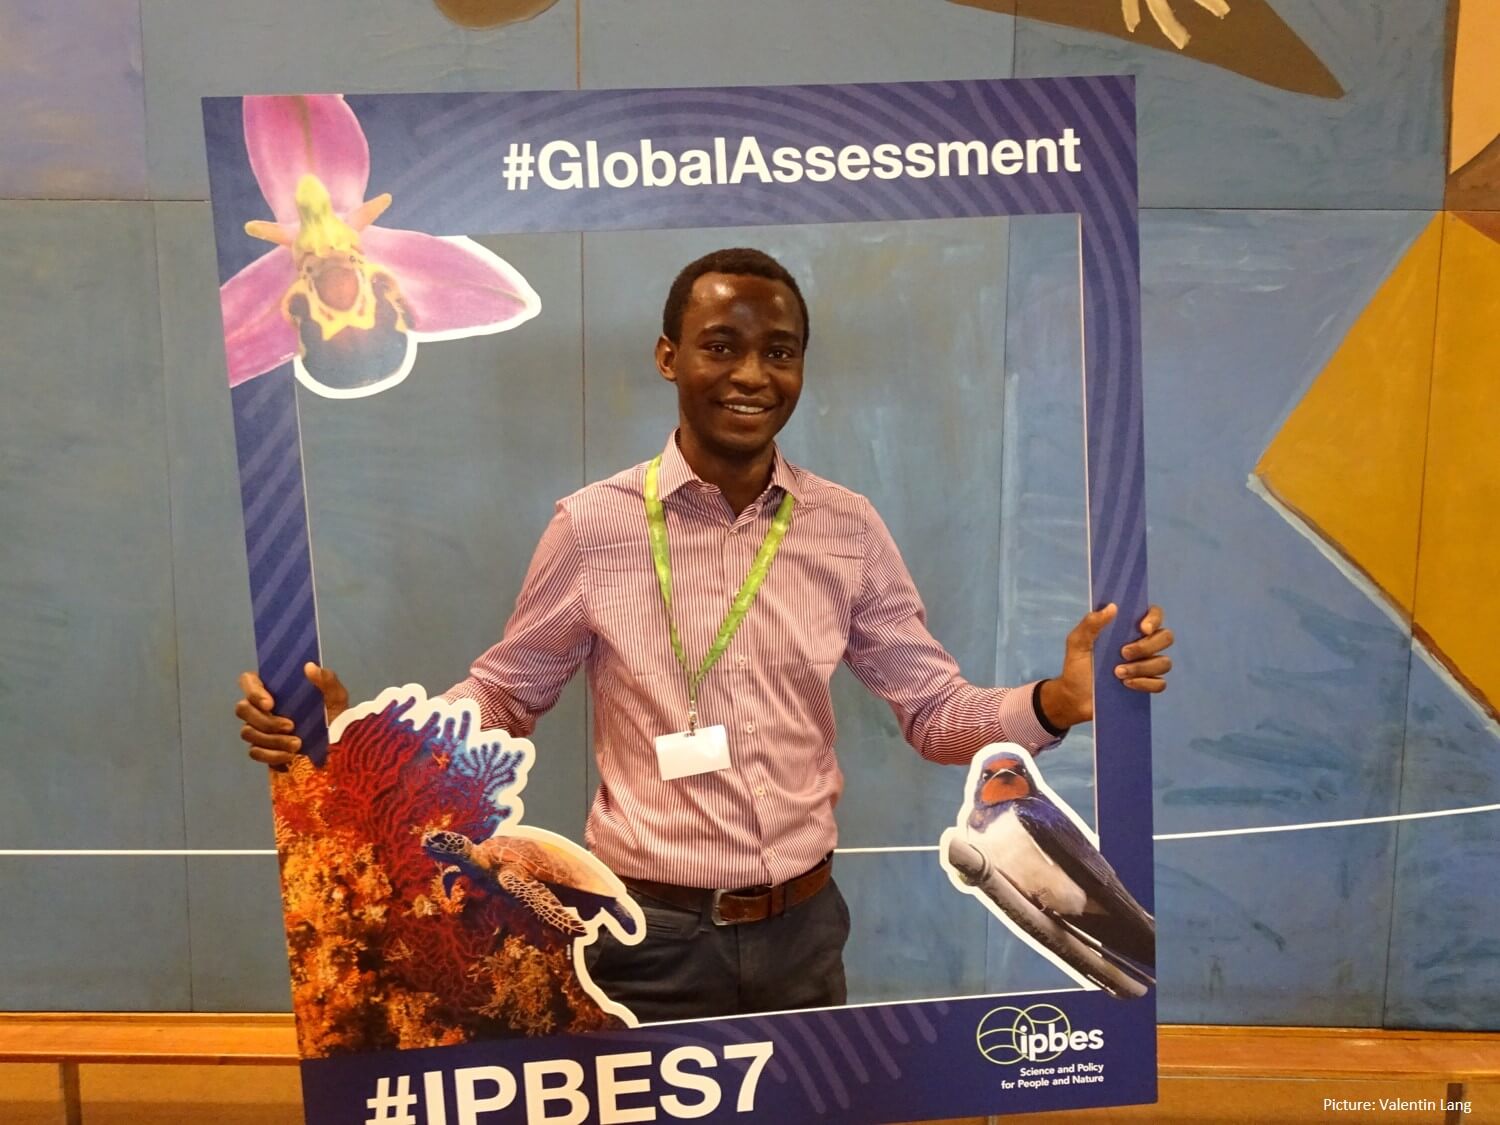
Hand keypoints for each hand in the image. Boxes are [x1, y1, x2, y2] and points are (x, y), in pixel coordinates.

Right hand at [235, 662, 348, 766]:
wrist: (337, 745)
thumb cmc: (333, 715)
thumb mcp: (336, 696)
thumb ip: (326, 680)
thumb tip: (309, 667)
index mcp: (273, 687)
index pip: (248, 681)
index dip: (253, 692)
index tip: (270, 703)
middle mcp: (260, 706)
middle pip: (242, 709)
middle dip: (265, 720)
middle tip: (291, 726)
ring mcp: (258, 728)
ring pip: (247, 732)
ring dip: (272, 740)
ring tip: (297, 744)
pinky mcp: (262, 748)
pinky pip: (255, 752)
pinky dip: (271, 755)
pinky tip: (289, 756)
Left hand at [1038, 604, 1173, 729]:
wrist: (1075, 699)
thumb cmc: (1077, 668)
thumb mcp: (1077, 644)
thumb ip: (1090, 624)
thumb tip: (1112, 607)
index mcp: (1128, 630)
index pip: (1154, 615)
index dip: (1154, 618)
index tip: (1142, 628)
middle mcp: (1143, 645)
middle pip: (1166, 637)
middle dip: (1146, 646)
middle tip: (1123, 653)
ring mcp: (1147, 666)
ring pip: (1164, 662)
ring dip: (1142, 667)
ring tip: (1118, 673)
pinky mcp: (1147, 686)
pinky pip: (1160, 683)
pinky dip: (1145, 684)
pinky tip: (1127, 684)